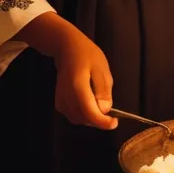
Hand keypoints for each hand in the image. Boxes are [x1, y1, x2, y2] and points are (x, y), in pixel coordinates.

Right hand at [16, 12, 117, 129]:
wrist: (67, 49)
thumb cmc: (87, 56)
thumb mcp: (102, 69)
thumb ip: (103, 91)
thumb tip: (105, 110)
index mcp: (77, 86)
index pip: (89, 112)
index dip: (102, 122)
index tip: (114, 123)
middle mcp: (66, 96)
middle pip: (83, 118)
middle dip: (99, 120)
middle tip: (112, 114)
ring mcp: (60, 100)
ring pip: (78, 119)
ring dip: (92, 118)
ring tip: (102, 106)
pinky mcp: (59, 103)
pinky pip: (73, 116)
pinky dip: (84, 115)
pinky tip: (92, 105)